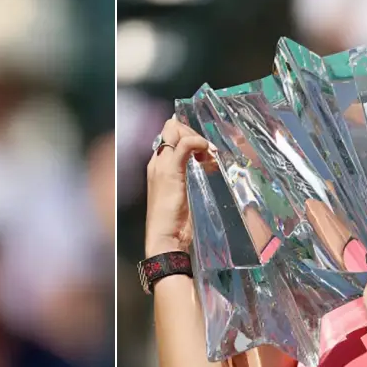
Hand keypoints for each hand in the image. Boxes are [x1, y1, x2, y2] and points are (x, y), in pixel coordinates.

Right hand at [144, 117, 215, 257]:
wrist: (164, 238)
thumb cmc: (172, 222)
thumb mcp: (179, 193)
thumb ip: (183, 176)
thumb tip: (196, 162)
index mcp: (156, 166)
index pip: (168, 135)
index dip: (186, 135)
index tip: (202, 151)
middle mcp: (156, 162)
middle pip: (172, 128)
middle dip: (193, 133)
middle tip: (208, 152)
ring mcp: (162, 166)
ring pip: (177, 131)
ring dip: (198, 138)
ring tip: (210, 156)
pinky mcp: (171, 171)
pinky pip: (185, 143)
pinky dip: (199, 142)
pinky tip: (207, 154)